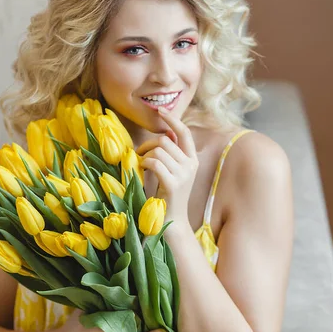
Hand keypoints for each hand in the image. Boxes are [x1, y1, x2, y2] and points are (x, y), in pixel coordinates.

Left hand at [136, 107, 198, 231]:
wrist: (171, 222)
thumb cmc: (167, 196)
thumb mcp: (173, 171)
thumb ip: (172, 152)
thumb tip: (165, 132)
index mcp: (193, 160)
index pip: (185, 132)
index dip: (172, 119)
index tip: (160, 110)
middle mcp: (191, 165)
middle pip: (165, 140)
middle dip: (147, 144)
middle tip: (139, 154)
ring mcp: (183, 174)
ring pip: (158, 150)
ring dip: (144, 155)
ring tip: (141, 165)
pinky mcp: (172, 183)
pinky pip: (154, 162)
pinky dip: (144, 163)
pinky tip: (142, 170)